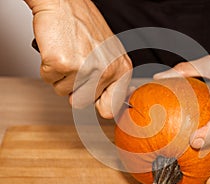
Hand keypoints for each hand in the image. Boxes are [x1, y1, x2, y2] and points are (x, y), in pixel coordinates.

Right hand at [25, 0, 131, 117]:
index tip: (95, 102)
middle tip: (76, 64)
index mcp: (121, 69)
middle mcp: (106, 70)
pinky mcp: (63, 64)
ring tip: (68, 54)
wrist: (64, 3)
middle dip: (74, 86)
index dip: (99, 107)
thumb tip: (109, 107)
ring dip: (60, 76)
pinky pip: (49, 80)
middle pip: (82, 102)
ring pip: (63, 92)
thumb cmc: (84, 26)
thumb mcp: (109, 53)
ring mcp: (85, 68)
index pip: (111, 107)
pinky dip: (48, 68)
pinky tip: (58, 50)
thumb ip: (110, 79)